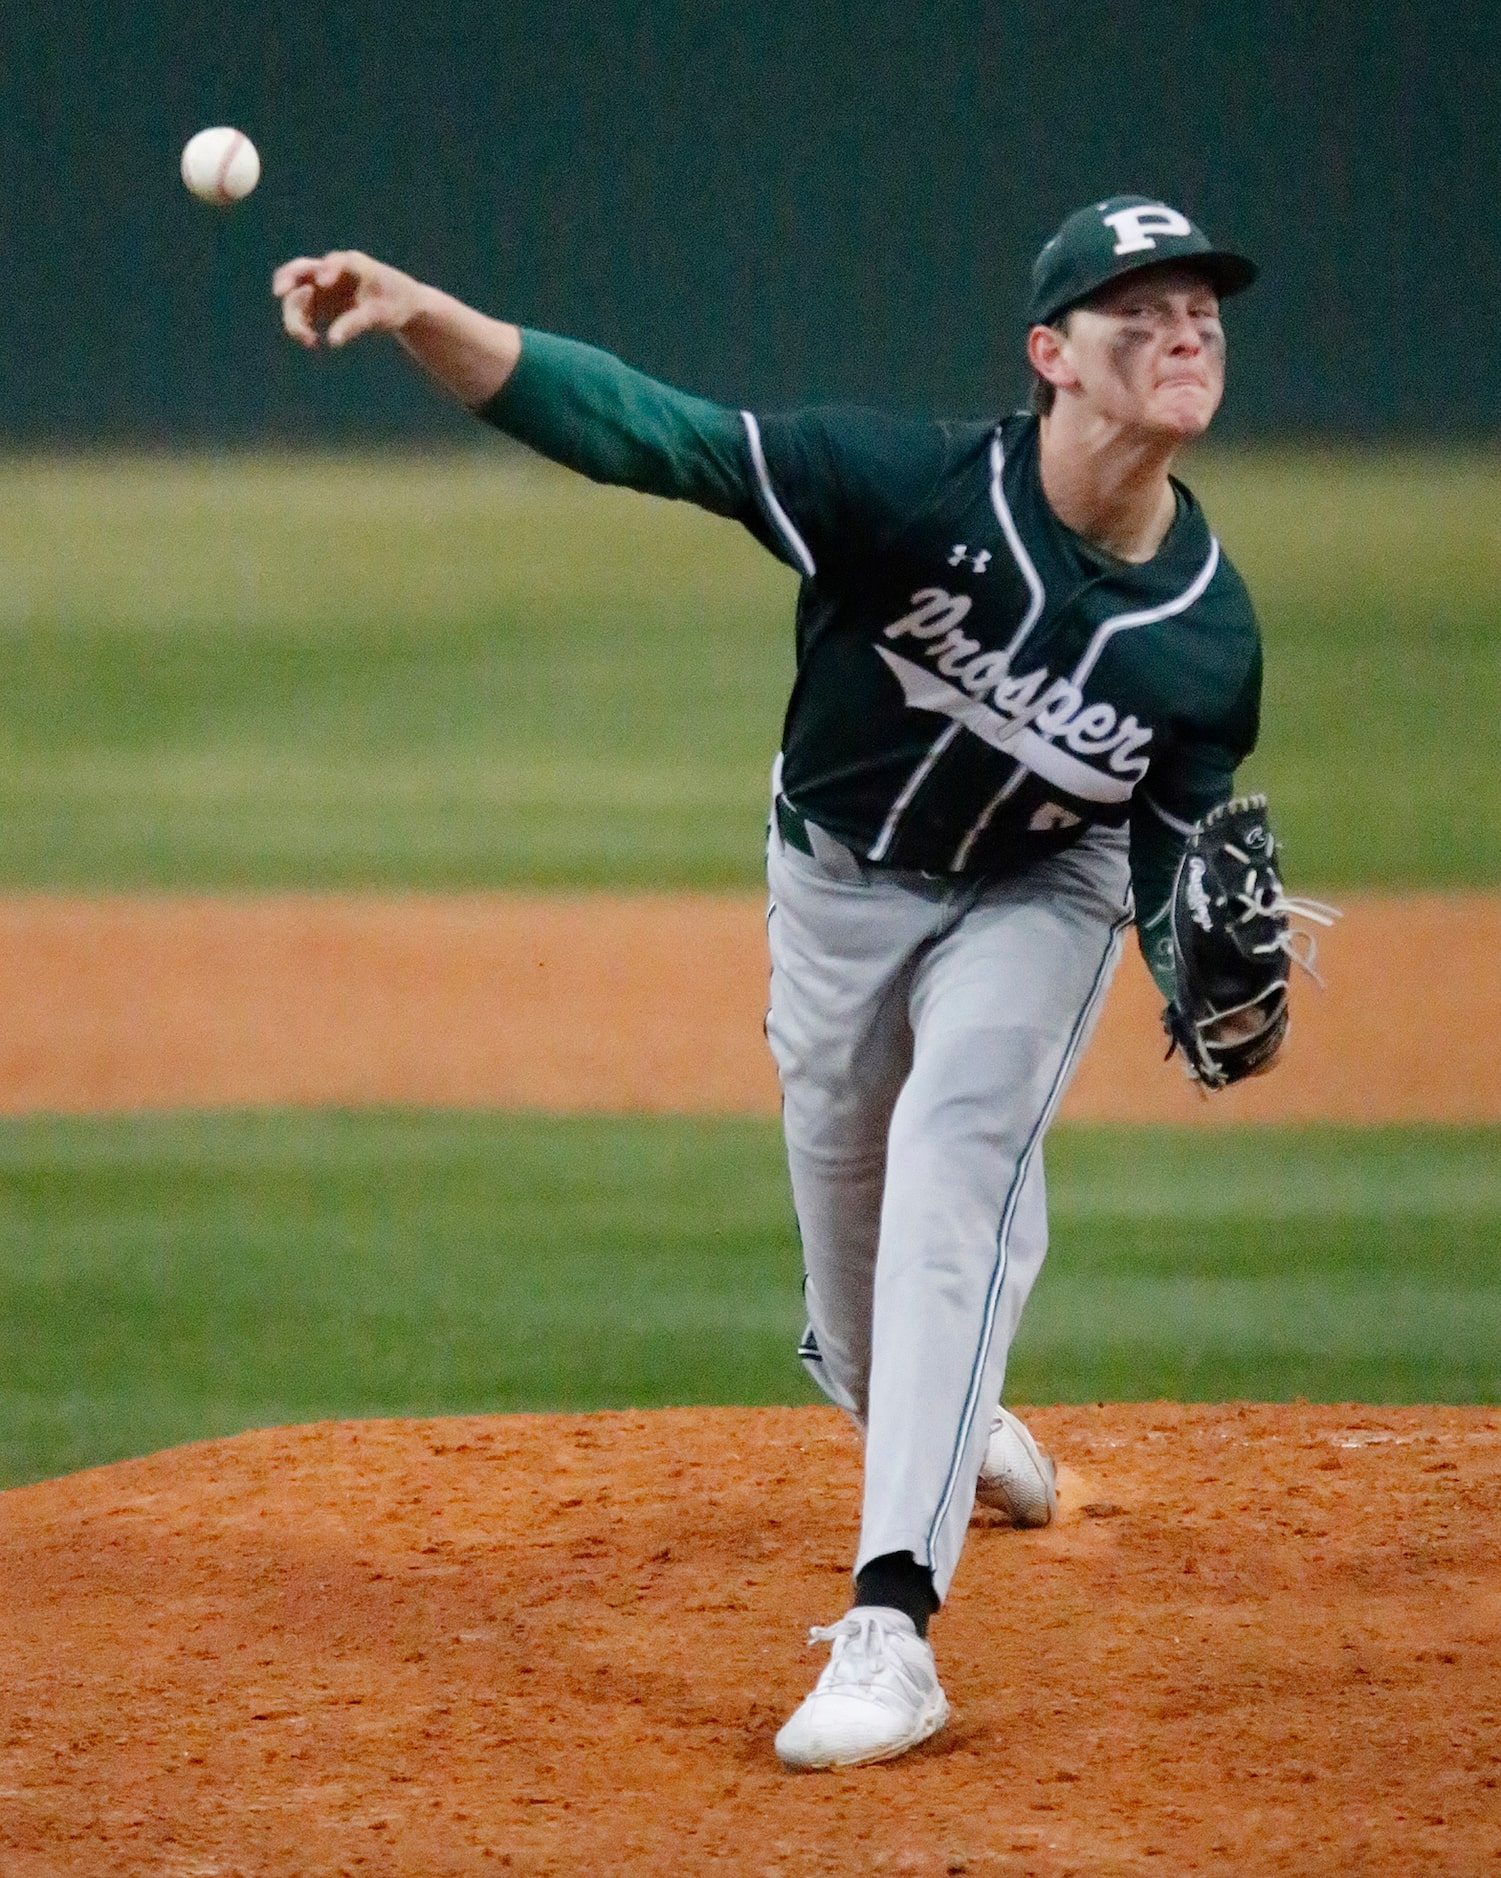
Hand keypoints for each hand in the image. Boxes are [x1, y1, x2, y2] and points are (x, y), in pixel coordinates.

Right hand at [272, 250, 427, 350]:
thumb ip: (356, 324)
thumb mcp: (381, 316)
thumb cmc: (395, 305)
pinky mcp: (318, 302)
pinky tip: (313, 342)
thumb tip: (332, 341)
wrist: (399, 306)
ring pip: (295, 295)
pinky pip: (301, 312)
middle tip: (279, 293)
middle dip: (288, 280)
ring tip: (309, 342)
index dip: (328, 269)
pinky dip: (301, 326)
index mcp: (352, 264)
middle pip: (300, 271)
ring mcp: (321, 286)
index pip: (336, 262)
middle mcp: (331, 270)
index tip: (323, 282)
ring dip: (295, 317)